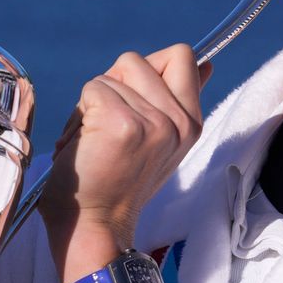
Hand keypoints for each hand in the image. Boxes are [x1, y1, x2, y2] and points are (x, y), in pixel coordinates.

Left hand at [38, 44, 211, 282]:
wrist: (93, 226)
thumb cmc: (115, 182)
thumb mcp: (160, 139)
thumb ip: (176, 99)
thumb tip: (205, 64)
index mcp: (191, 122)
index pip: (182, 56)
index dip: (149, 68)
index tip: (134, 103)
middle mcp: (179, 121)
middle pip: (135, 60)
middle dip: (112, 85)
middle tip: (107, 128)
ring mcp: (153, 123)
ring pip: (108, 75)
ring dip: (90, 105)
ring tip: (94, 142)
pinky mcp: (122, 124)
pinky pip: (91, 90)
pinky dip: (77, 118)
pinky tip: (82, 148)